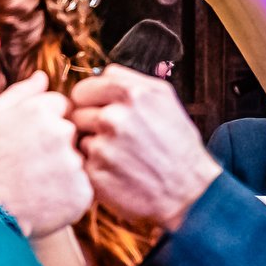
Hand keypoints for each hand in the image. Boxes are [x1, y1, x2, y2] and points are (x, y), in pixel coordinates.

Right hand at [0, 73, 92, 238]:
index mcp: (40, 110)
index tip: (29, 141)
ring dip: (63, 170)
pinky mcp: (83, 192)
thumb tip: (42, 76)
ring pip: (77, 161)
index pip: (60, 106)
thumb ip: (20, 93)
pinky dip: (68, 195)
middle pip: (71, 132)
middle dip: (57, 145)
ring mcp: (75, 163)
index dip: (45, 123)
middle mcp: (62, 132)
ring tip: (35, 185)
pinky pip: (82, 188)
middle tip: (30, 166)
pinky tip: (45, 200)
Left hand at [69, 66, 221, 230]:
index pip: (84, 88)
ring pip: (79, 138)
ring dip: (92, 146)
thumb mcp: (164, 99)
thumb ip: (129, 80)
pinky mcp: (95, 173)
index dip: (91, 101)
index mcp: (131, 94)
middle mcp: (114, 117)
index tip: (102, 111)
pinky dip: (95, 168)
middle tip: (114, 136)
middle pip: (77, 112)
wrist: (189, 191)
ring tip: (120, 155)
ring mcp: (103, 147)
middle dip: (90, 123)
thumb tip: (101, 74)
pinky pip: (82, 163)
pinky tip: (117, 172)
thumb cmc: (177, 144)